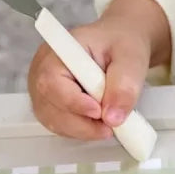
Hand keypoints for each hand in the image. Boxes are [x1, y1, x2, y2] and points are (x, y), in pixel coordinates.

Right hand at [28, 0, 169, 141]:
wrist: (119, 45)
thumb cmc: (121, 44)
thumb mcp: (131, 59)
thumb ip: (124, 85)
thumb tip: (112, 117)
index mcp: (60, 50)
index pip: (52, 81)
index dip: (73, 102)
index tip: (98, 112)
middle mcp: (43, 69)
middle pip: (49, 106)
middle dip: (81, 123)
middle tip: (110, 127)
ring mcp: (44, 88)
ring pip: (52, 120)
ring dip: (82, 129)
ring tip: (109, 124)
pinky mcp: (50, 102)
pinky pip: (59, 124)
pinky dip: (80, 129)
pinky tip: (98, 123)